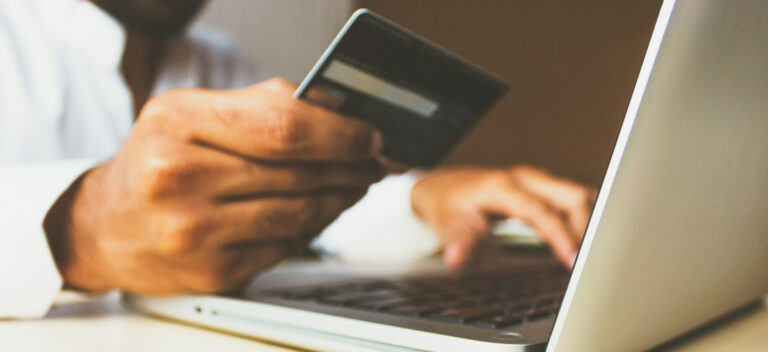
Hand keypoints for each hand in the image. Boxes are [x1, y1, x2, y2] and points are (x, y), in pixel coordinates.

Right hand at [44, 78, 383, 293]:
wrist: (104, 227)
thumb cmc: (156, 162)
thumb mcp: (191, 114)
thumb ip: (262, 106)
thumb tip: (338, 111)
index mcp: (178, 123)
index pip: (283, 126)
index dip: (340, 133)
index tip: (369, 135)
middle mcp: (179, 177)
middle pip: (298, 171)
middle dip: (350, 166)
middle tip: (372, 162)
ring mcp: (194, 231)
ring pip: (299, 213)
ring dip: (339, 198)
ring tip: (354, 185)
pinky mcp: (212, 271)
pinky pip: (285, 246)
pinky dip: (312, 228)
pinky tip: (319, 212)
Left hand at [411, 166, 595, 267]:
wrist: (444, 187)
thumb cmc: (447, 205)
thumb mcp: (446, 224)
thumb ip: (458, 241)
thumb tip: (457, 257)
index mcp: (502, 187)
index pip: (541, 210)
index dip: (560, 235)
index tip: (573, 260)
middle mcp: (524, 178)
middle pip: (571, 196)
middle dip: (587, 228)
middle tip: (591, 261)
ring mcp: (536, 180)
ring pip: (578, 194)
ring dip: (591, 222)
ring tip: (596, 253)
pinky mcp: (542, 186)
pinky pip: (573, 198)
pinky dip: (586, 217)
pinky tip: (589, 239)